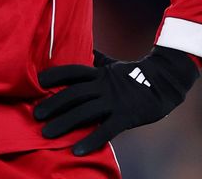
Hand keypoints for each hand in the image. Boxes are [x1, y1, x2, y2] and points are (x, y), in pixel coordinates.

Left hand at [34, 46, 199, 154]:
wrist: (165, 82)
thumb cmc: (136, 74)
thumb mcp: (114, 66)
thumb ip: (97, 61)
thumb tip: (84, 52)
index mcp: (100, 73)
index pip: (73, 71)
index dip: (55, 75)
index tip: (38, 81)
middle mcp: (103, 86)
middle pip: (74, 94)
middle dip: (53, 104)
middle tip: (36, 115)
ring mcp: (114, 101)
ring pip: (85, 112)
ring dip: (64, 123)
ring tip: (47, 134)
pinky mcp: (125, 116)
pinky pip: (105, 130)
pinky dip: (90, 140)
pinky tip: (76, 150)